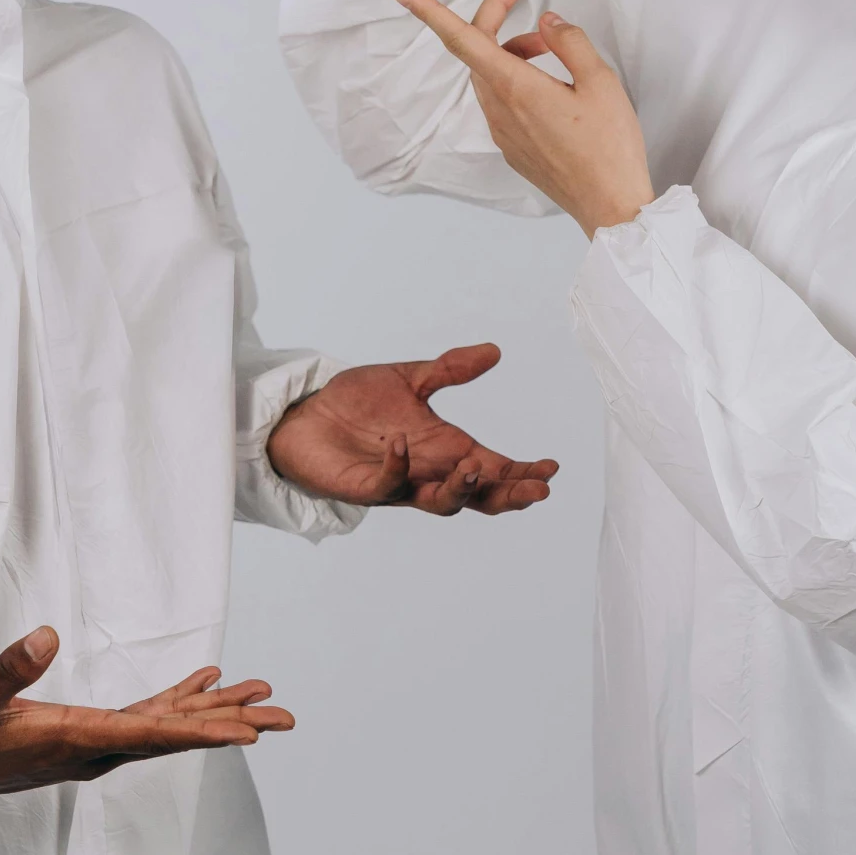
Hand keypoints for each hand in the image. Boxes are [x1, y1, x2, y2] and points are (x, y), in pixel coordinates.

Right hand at [0, 627, 292, 801]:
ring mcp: (91, 745)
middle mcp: (93, 749)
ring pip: (166, 727)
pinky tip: (205, 683)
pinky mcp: (84, 735)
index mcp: (73, 739)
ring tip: (261, 694)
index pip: (151, 737)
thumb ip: (9, 669)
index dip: (202, 733)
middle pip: (175, 735)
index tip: (249, 733)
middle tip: (285, 717)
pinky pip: (144, 719)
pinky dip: (176, 700)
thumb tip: (47, 636)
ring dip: (214, 711)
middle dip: (231, 724)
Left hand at [267, 344, 557, 513]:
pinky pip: (387, 484)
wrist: (303, 416)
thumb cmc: (355, 405)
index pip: (494, 469)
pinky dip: (398, 467)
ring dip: (461, 490)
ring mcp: (399, 484)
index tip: (552, 466)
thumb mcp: (409, 379)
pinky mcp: (365, 486)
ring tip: (475, 469)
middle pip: (478, 497)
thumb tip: (494, 351)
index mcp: (445, 449)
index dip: (523, 471)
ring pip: (440, 502)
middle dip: (508, 495)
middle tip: (537, 490)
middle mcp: (428, 472)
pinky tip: (401, 443)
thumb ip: (449, 370)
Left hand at [396, 0, 654, 237]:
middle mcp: (500, 110)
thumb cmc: (609, 148)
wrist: (609, 207)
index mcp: (516, 88)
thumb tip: (548, 23)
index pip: (463, 40)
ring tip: (550, 48)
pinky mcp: (512, 148)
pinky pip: (502, 102)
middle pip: (479, 50)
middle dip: (496, 16)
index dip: (430, 14)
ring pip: (491, 76)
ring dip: (511, 50)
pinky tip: (550, 84)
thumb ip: (569, 42)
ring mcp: (503, 132)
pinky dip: (517, 79)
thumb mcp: (601, 81)